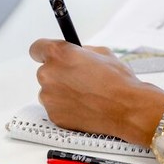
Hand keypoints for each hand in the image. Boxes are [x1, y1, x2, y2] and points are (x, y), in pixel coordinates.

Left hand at [29, 39, 163, 143]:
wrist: (126, 109)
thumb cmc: (117, 81)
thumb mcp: (102, 53)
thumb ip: (80, 52)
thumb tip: (74, 54)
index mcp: (58, 54)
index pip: (37, 48)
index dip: (45, 52)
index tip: (50, 56)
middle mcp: (48, 74)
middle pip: (45, 71)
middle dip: (59, 74)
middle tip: (78, 79)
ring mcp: (48, 97)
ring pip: (49, 91)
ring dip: (61, 92)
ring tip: (84, 95)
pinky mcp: (53, 115)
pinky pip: (56, 108)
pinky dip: (66, 108)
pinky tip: (84, 107)